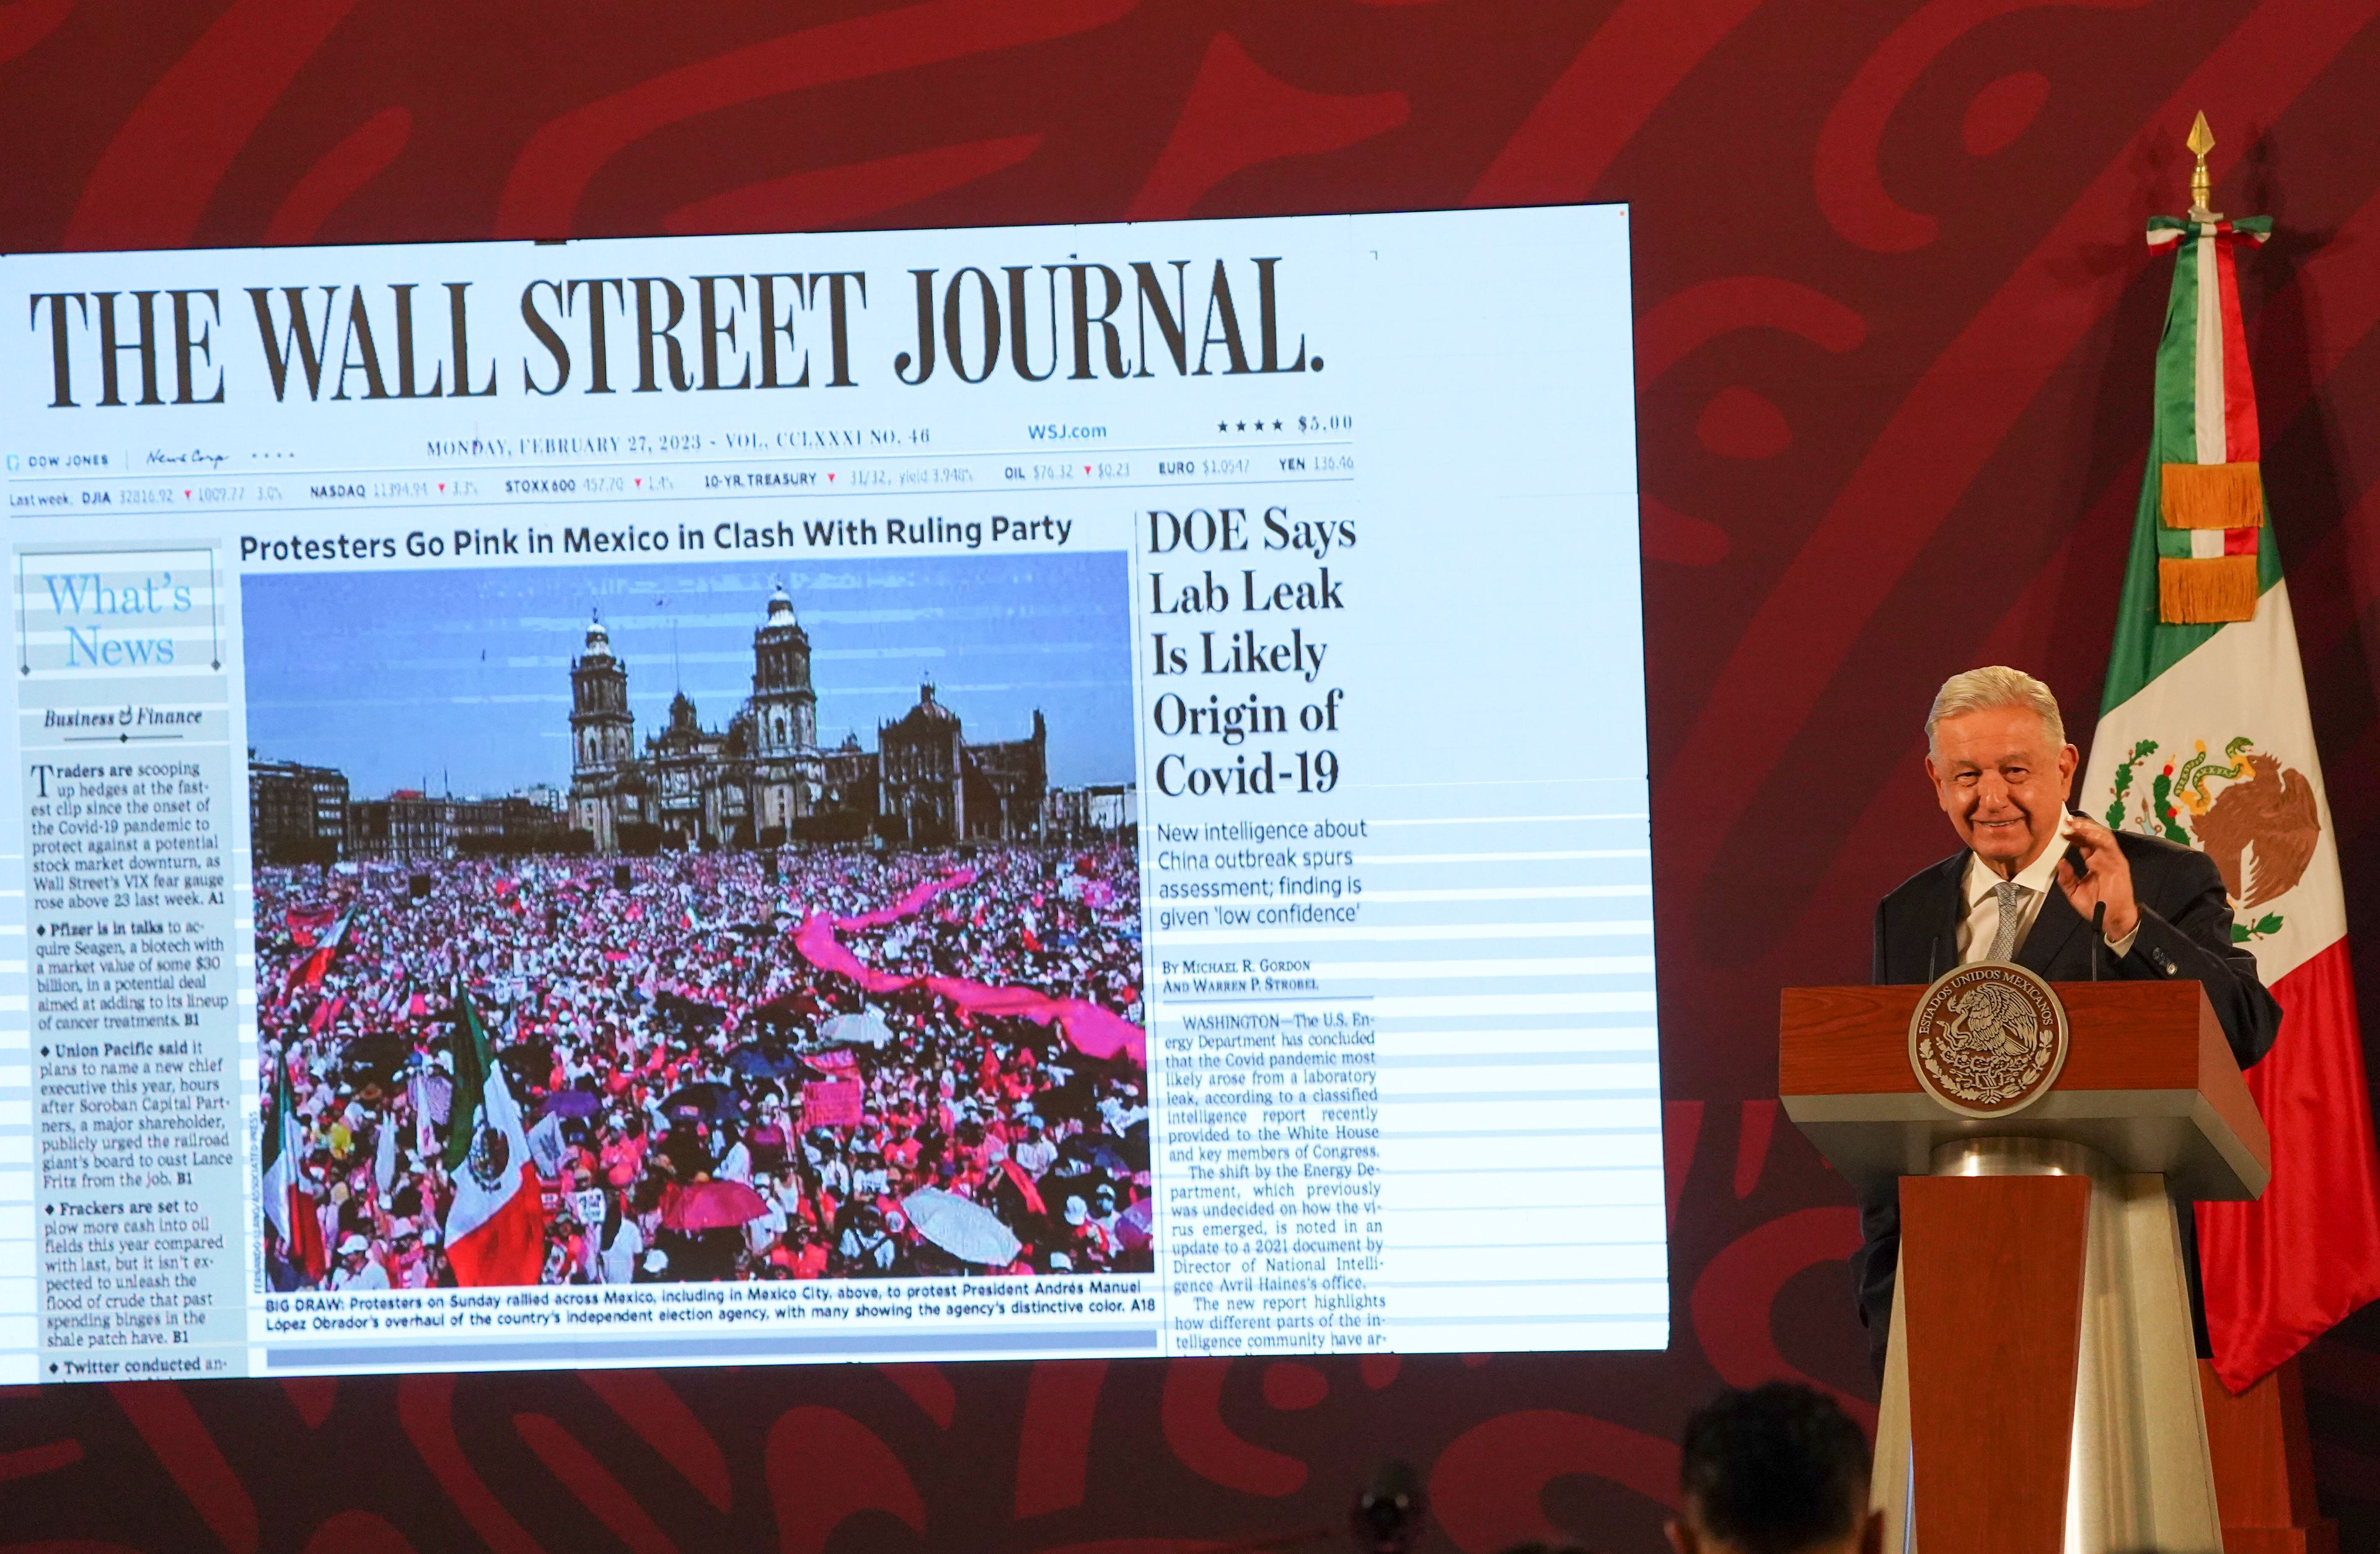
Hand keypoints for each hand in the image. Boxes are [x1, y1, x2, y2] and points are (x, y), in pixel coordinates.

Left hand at [2054, 813, 2138, 941]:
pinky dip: (2099, 838)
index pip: (2084, 843)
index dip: (2073, 835)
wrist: (2112, 919)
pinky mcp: (2119, 864)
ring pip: (2102, 837)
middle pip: (2093, 836)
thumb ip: (2066, 878)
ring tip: (2075, 824)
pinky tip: (2088, 834)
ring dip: (2089, 828)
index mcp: (2094, 862)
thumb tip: (2060, 863)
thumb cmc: (2096, 906)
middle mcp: (2103, 858)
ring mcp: (2112, 859)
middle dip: (2081, 827)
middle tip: (2066, 820)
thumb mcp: (2074, 892)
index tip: (2061, 830)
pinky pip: (2110, 847)